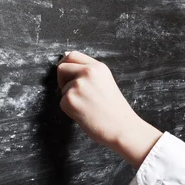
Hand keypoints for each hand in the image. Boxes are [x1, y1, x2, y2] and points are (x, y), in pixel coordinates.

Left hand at [57, 51, 161, 166]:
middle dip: (62, 79)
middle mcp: (87, 72)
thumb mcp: (106, 83)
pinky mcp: (69, 99)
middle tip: (72, 92)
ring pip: (62, 88)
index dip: (66, 64)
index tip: (65, 73)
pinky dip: (70, 110)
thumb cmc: (116, 111)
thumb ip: (90, 74)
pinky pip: (62, 102)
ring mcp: (77, 85)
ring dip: (70, 98)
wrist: (122, 128)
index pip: (73, 56)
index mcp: (98, 67)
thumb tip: (67, 65)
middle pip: (61, 68)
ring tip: (88, 107)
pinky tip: (85, 114)